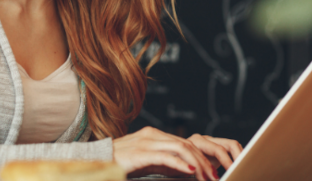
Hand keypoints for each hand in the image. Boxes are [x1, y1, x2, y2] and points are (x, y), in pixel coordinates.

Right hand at [113, 126, 239, 179]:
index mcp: (155, 135)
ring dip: (197, 164)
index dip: (202, 156)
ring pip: (180, 148)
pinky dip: (180, 164)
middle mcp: (153, 135)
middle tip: (216, 176)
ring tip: (207, 177)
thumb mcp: (146, 162)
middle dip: (205, 161)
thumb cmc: (119, 165)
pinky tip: (190, 171)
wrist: (94, 162)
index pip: (185, 143)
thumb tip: (187, 170)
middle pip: (187, 144)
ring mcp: (146, 142)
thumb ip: (164, 162)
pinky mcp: (140, 153)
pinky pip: (165, 156)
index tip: (214, 170)